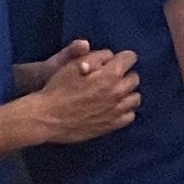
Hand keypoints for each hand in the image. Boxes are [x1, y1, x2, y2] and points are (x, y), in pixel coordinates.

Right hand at [21, 42, 138, 142]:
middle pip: (135, 78)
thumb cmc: (59, 88)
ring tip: (114, 93)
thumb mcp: (74, 64)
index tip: (115, 61)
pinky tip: (113, 108)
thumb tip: (111, 57)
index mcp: (111, 74)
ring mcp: (116, 111)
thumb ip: (98, 57)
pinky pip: (129, 116)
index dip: (123, 57)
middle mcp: (118, 92)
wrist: (48, 117)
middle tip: (111, 77)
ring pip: (135, 98)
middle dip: (125, 74)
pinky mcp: (111, 126)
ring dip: (127, 93)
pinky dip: (125, 110)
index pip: (131, 58)